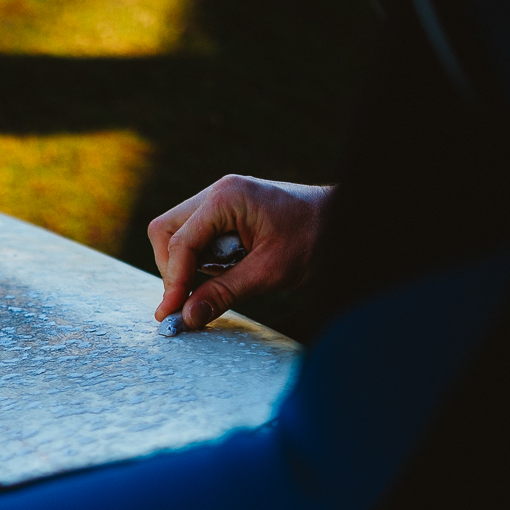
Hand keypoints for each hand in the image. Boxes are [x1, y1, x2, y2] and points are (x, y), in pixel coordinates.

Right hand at [148, 175, 331, 328]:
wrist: (344, 220)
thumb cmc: (315, 238)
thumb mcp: (269, 272)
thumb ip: (224, 293)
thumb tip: (187, 317)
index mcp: (226, 198)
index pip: (180, 242)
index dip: (173, 281)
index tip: (171, 313)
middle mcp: (217, 192)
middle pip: (166, 231)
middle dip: (172, 268)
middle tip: (186, 300)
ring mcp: (220, 199)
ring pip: (176, 233)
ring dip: (186, 264)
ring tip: (216, 283)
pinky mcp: (226, 211)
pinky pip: (196, 235)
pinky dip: (200, 259)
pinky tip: (224, 271)